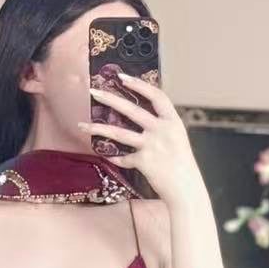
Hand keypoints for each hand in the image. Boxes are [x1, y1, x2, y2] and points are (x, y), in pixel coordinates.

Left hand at [80, 71, 205, 208]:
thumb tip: (143, 118)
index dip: (139, 85)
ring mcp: (152, 145)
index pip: (156, 96)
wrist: (187, 189)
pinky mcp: (143, 162)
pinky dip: (115, 157)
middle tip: (94, 91)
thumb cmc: (182, 165)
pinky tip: (107, 156)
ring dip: (98, 128)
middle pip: (132, 110)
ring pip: (118, 132)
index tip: (122, 77)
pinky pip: (122, 157)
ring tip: (81, 125)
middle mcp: (162, 130)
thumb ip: (162, 127)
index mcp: (173, 121)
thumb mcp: (178, 139)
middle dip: (110, 98)